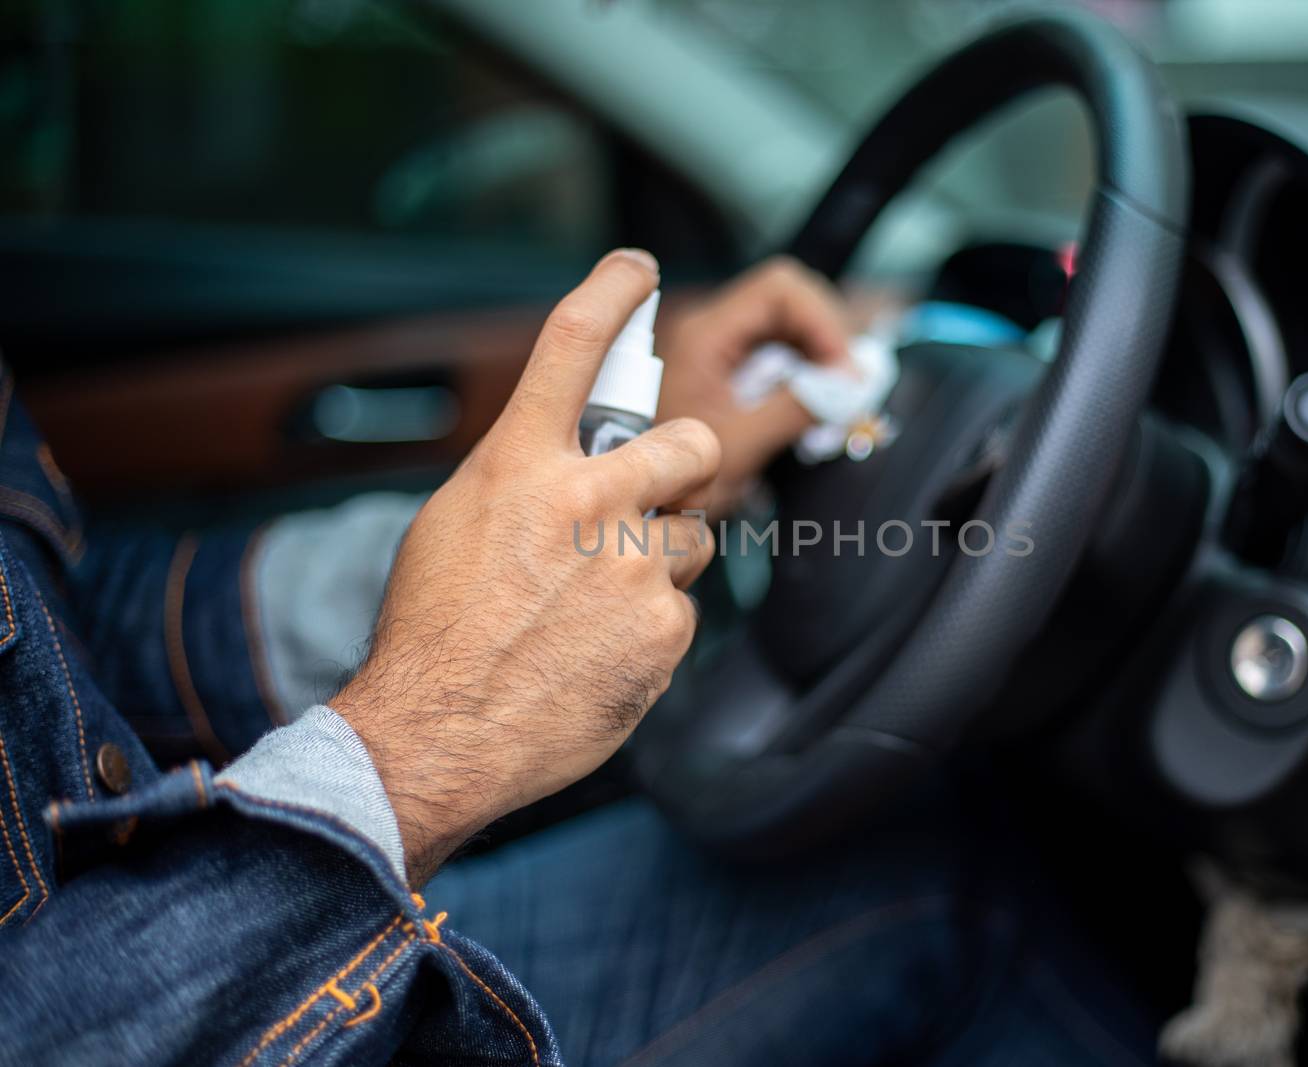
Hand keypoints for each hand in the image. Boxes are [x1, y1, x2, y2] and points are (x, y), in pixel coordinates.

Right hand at [332, 249, 719, 883]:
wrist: (438, 733)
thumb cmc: (435, 631)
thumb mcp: (454, 526)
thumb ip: (523, 482)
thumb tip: (570, 465)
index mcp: (519, 466)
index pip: (571, 347)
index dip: (613, 293)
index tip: (639, 270)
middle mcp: (587, 500)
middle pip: (691, 442)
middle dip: (686, 466)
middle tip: (656, 496)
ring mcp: (634, 564)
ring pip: (692, 538)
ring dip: (659, 563)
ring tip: (596, 608)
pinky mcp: (666, 626)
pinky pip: (681, 611)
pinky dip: (649, 630)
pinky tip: (599, 655)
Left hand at [656, 256, 851, 516]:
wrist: (632, 514)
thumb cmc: (671, 485)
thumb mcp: (741, 446)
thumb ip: (795, 407)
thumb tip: (851, 384)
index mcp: (704, 335)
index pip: (780, 290)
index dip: (823, 321)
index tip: (845, 370)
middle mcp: (709, 329)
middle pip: (787, 300)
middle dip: (827, 335)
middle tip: (848, 385)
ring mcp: (718, 347)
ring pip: (786, 325)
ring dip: (819, 354)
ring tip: (836, 399)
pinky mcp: (726, 369)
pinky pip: (775, 352)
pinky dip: (804, 371)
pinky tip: (814, 405)